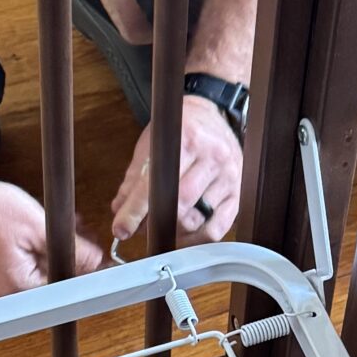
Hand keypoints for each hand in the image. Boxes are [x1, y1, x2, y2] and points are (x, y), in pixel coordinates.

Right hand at [0, 174, 103, 298]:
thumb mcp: (37, 225)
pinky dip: (45, 251)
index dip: (86, 271)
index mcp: (18, 287)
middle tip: (83, 235)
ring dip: (61, 251)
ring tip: (67, 227)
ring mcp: (5, 287)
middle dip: (74, 257)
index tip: (99, 259)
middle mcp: (10, 294)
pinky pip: (34, 269)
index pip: (65, 288)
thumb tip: (97, 262)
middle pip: (57, 282)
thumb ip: (70, 247)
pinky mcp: (5, 277)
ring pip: (47, 274)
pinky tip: (48, 233)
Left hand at [110, 94, 243, 251]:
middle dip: (154, 223)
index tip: (121, 228)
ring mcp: (229, 176)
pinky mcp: (237, 193)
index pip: (156, 183)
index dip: (135, 211)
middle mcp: (212, 157)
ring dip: (174, 232)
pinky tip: (185, 234)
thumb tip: (119, 209)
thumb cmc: (181, 131)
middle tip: (141, 228)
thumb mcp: (152, 144)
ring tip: (162, 228)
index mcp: (187, 139)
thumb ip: (135, 178)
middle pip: (179, 205)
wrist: (213, 117)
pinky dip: (197, 238)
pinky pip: (217, 229)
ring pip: (197, 219)